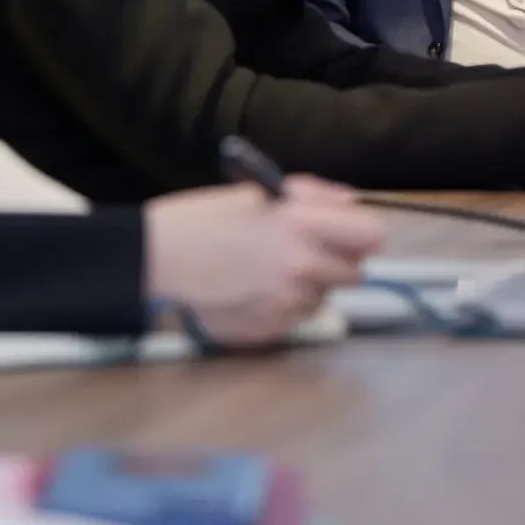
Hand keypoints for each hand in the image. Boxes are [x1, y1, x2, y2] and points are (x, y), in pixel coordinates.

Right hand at [143, 175, 383, 347]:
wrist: (153, 266)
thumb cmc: (196, 221)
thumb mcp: (252, 194)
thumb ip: (309, 196)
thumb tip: (348, 202)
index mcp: (299, 223)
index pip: (371, 234)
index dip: (358, 232)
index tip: (342, 231)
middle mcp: (304, 265)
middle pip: (355, 271)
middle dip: (334, 260)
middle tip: (301, 251)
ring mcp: (291, 302)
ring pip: (326, 295)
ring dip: (309, 284)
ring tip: (265, 270)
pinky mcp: (276, 330)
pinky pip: (300, 316)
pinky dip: (285, 304)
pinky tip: (252, 290)